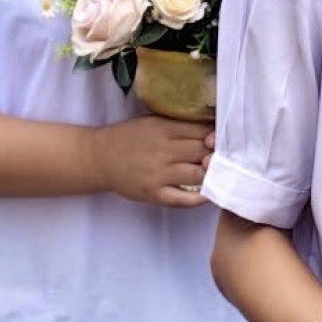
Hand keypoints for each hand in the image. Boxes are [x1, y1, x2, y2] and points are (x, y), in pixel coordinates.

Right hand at [87, 115, 213, 207]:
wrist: (99, 158)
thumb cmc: (128, 137)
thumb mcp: (152, 121)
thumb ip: (177, 124)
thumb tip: (210, 128)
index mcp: (163, 128)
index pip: (201, 131)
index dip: (216, 136)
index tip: (221, 140)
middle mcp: (163, 151)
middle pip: (202, 151)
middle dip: (215, 154)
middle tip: (222, 157)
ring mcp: (159, 174)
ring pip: (198, 174)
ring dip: (210, 173)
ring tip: (215, 173)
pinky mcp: (154, 194)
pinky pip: (183, 199)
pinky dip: (199, 198)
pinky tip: (208, 193)